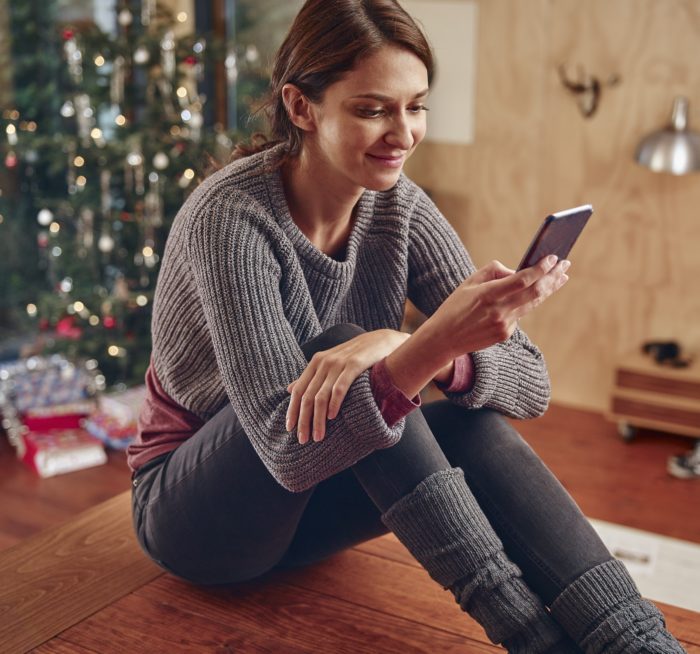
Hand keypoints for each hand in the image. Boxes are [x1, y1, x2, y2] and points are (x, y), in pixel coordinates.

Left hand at [286, 329, 409, 443]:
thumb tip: (288, 389)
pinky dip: (334, 404)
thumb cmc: (355, 356)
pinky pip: (339, 387)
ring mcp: (338, 363)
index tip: (289, 429)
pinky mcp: (354, 365)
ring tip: (318, 436)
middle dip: (303, 420)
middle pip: (307, 396)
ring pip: (321, 396)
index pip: (298, 390)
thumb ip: (310, 377)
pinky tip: (331, 418)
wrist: (381, 341)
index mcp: (316, 363)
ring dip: (318, 419)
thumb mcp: (329, 363)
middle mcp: (324, 362)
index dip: (292, 410)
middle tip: (303, 439)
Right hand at [426, 255, 569, 359]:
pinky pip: (519, 314)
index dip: (541, 268)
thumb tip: (517, 271)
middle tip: (565, 265)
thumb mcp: (468, 283)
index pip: (523, 279)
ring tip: (561, 277)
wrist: (444, 339)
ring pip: (533, 304)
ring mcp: (504, 325)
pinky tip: (528, 295)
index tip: (553, 257)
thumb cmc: (455, 306)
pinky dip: (525, 303)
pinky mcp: (505, 334)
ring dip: (548, 289)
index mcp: (488, 294)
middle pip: (535, 292)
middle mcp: (499, 311)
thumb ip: (493, 271)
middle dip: (552, 277)